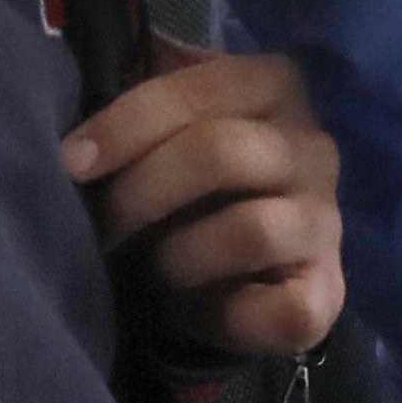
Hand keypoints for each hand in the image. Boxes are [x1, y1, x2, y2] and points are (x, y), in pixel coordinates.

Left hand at [63, 48, 347, 359]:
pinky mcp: (329, 292)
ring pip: (251, 230)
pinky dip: (226, 315)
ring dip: (180, 256)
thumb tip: (76, 136)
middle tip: (101, 225)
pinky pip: (282, 308)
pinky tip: (197, 309)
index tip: (72, 164)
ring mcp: (326, 221)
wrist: (235, 269)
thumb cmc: (186, 186)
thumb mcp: (166, 133)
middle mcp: (314, 147)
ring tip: (151, 269)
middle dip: (142, 192)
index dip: (127, 126)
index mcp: (276, 87)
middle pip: (222, 153)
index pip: (201, 89)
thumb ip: (138, 115)